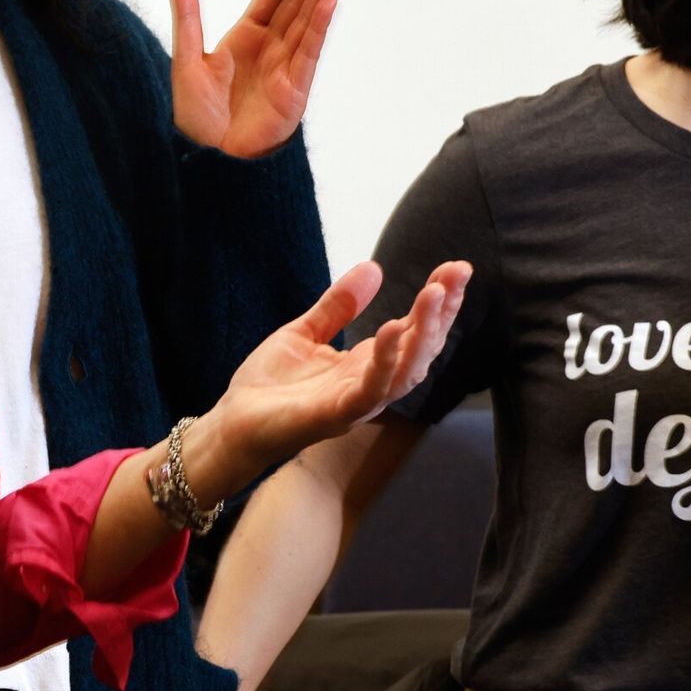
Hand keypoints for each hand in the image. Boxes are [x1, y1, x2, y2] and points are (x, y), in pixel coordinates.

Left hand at [170, 0, 343, 157]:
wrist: (208, 161)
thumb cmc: (197, 119)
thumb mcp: (186, 62)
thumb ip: (187, 21)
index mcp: (246, 38)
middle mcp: (270, 48)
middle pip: (297, 0)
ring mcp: (285, 68)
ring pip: (307, 20)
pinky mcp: (294, 92)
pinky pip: (308, 53)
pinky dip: (318, 27)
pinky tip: (330, 2)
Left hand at [192, 260, 471, 497]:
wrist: (232, 423)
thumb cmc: (269, 386)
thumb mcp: (304, 332)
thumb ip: (338, 305)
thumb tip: (373, 267)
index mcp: (367, 363)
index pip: (414, 329)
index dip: (439, 301)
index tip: (457, 268)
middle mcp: (371, 383)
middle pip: (421, 348)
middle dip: (443, 312)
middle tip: (458, 274)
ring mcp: (357, 401)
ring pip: (406, 371)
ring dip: (424, 333)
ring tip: (435, 294)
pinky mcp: (336, 415)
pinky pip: (369, 390)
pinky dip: (383, 362)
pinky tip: (390, 329)